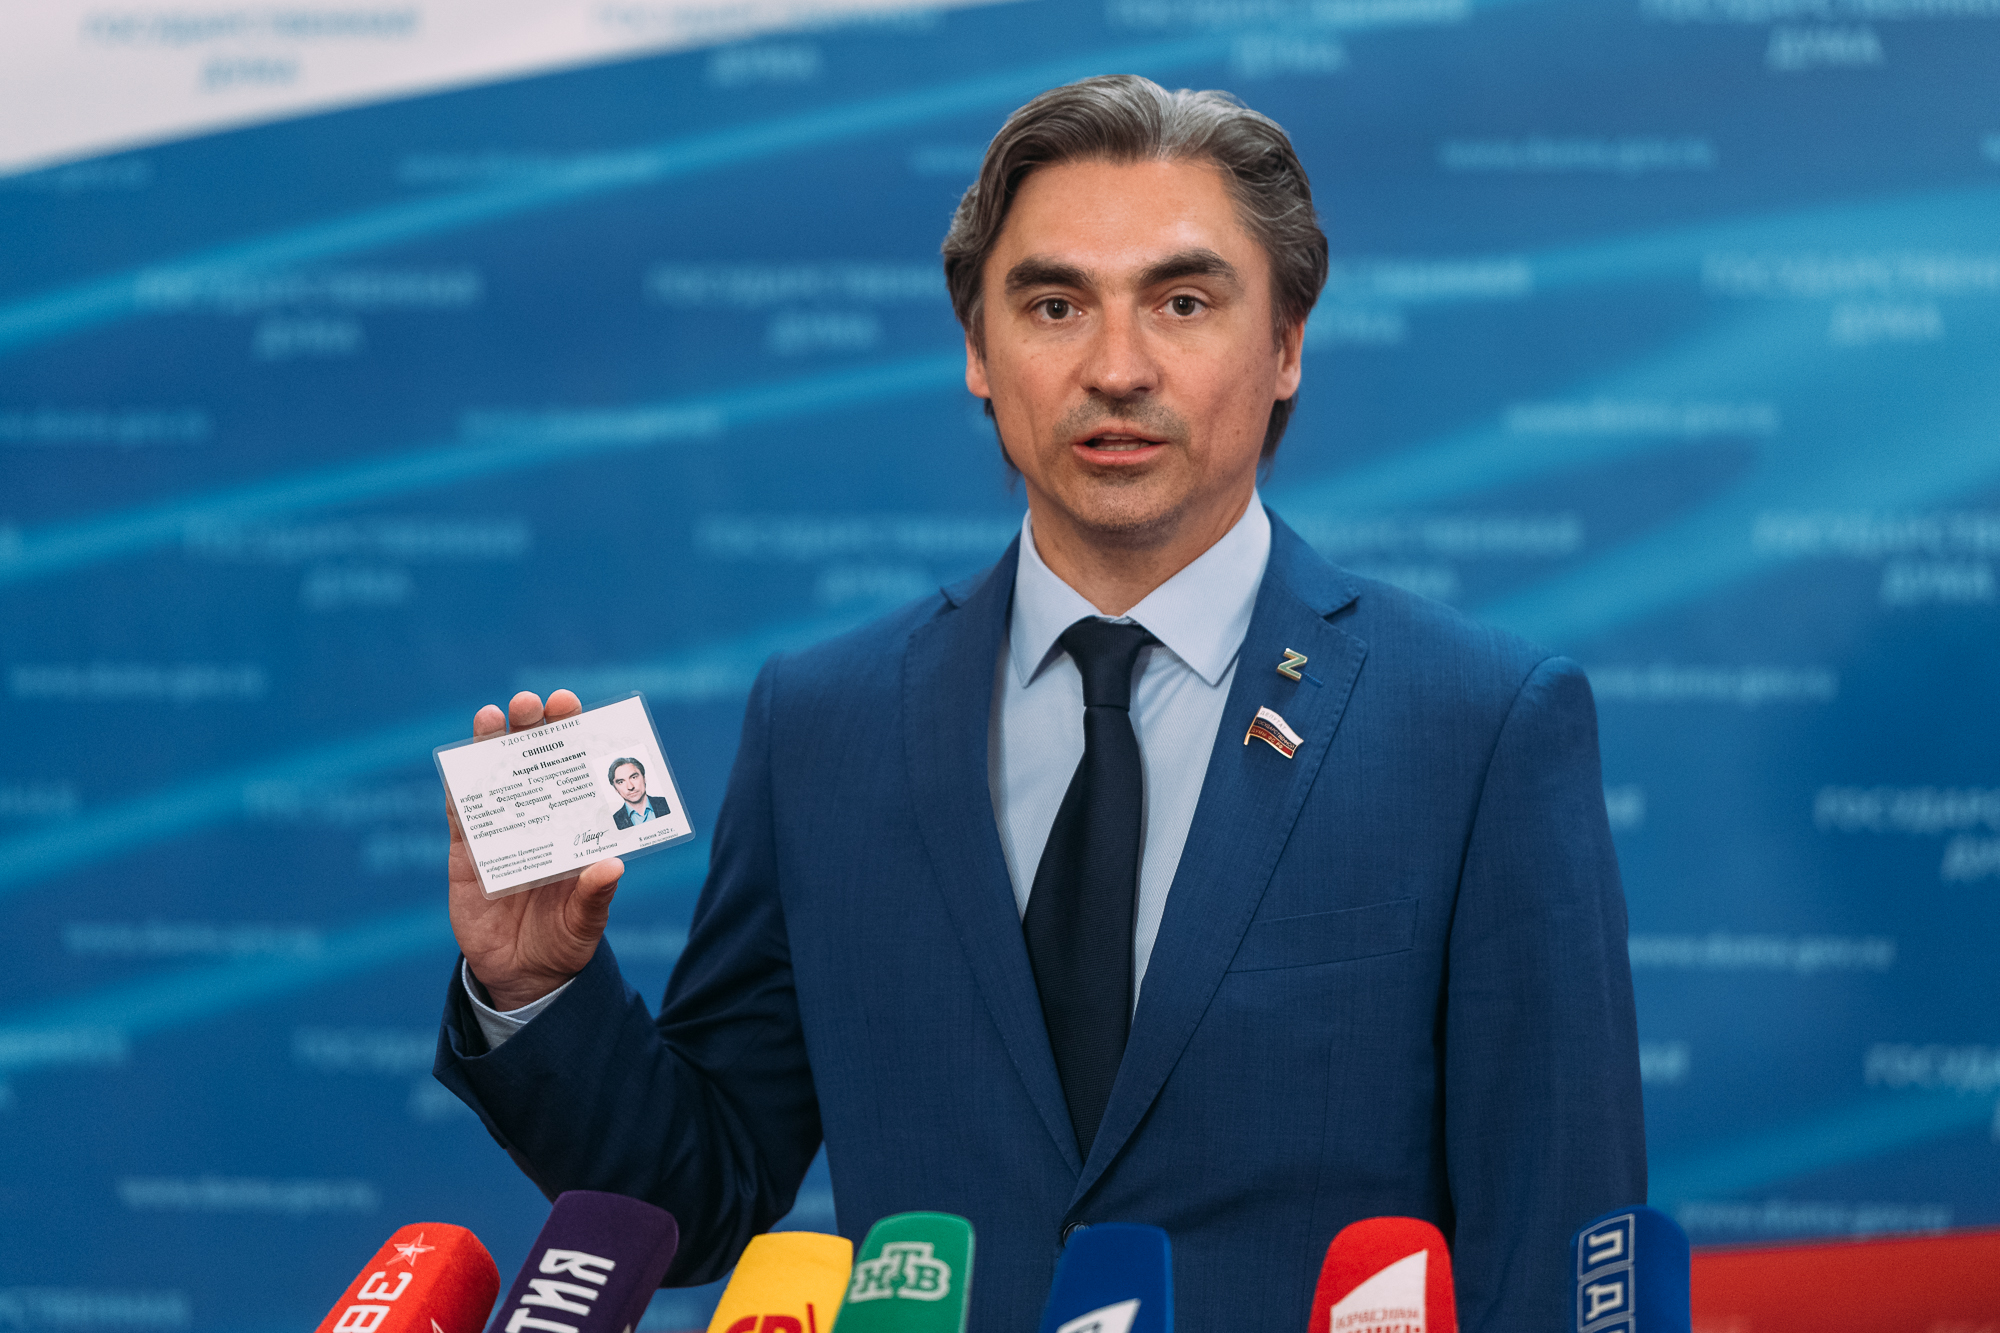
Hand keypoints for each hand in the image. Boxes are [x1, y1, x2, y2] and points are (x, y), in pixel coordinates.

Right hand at [447, 690, 623, 1009]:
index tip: (571, 706)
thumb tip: (612, 867)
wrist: (521, 978)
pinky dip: (461, 789)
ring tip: (493, 715)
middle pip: (534, 766)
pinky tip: (463, 761)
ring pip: (495, 781)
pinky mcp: (467, 856)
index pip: (574, 772)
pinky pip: (463, 817)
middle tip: (533, 703)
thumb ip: (595, 897)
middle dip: (532, 730)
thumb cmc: (563, 944)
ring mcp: (502, 835)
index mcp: (574, 829)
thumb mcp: (585, 926)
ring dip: (492, 747)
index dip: (571, 737)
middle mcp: (540, 822)